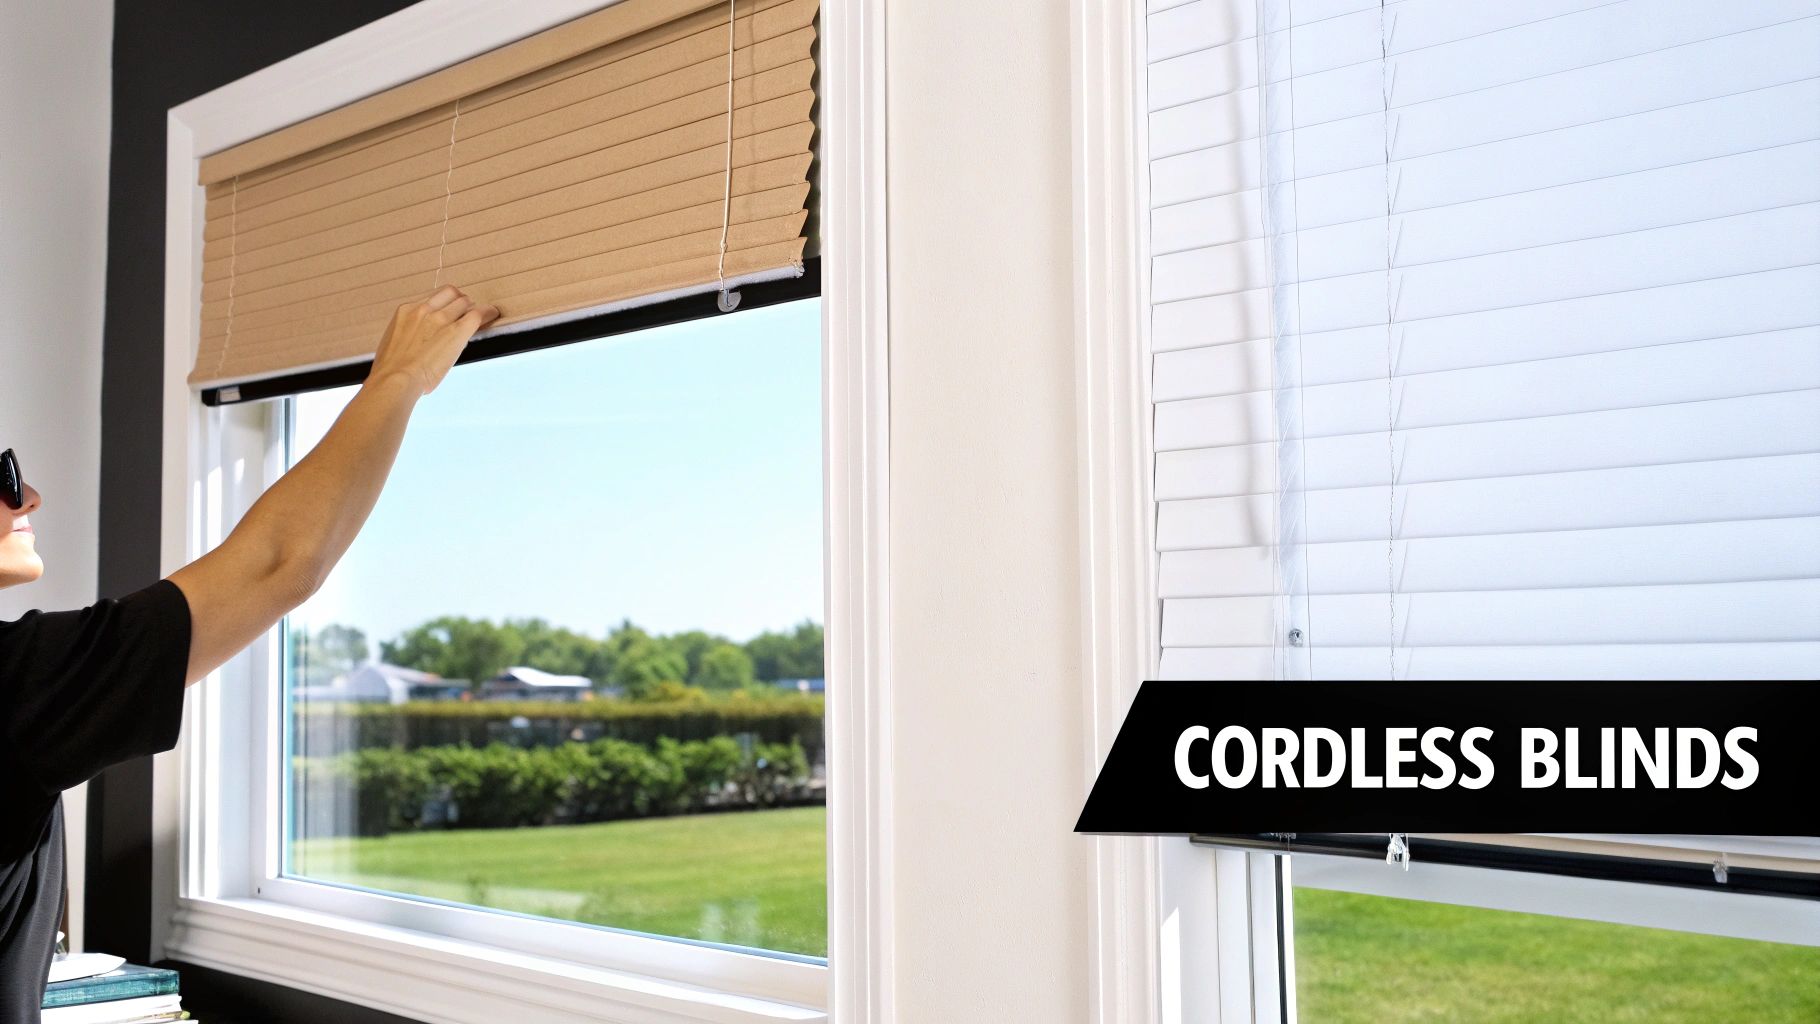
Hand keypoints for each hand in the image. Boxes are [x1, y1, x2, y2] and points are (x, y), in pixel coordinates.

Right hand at [369, 285, 499, 395]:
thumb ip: (408, 335)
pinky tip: (492, 314)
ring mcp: (440, 318)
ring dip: (471, 307)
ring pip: (464, 301)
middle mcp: (424, 309)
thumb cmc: (391, 370)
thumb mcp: (394, 343)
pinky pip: (477, 314)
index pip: (432, 298)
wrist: (395, 379)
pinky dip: (487, 312)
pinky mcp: (456, 330)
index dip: (444, 304)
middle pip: (450, 293)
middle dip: (459, 302)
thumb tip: (417, 344)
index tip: (449, 311)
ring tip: (480, 314)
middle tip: (466, 313)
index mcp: (406, 311)